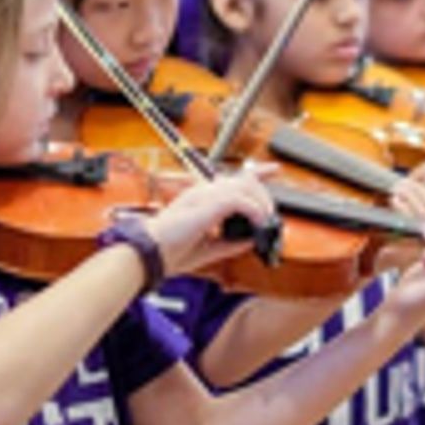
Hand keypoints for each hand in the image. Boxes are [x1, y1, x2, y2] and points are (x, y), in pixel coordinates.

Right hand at [145, 168, 276, 275]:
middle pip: (245, 181)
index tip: (274, 170)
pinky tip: (256, 222)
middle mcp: (203, 191)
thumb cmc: (170, 251)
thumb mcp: (209, 248)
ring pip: (244, 186)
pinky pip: (239, 200)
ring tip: (265, 221)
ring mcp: (204, 195)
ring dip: (260, 204)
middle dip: (264, 197)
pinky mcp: (206, 204)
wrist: (150, 254)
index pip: (234, 178)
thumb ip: (231, 244)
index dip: (258, 172)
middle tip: (270, 217)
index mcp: (201, 198)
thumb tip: (251, 240)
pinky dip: (252, 211)